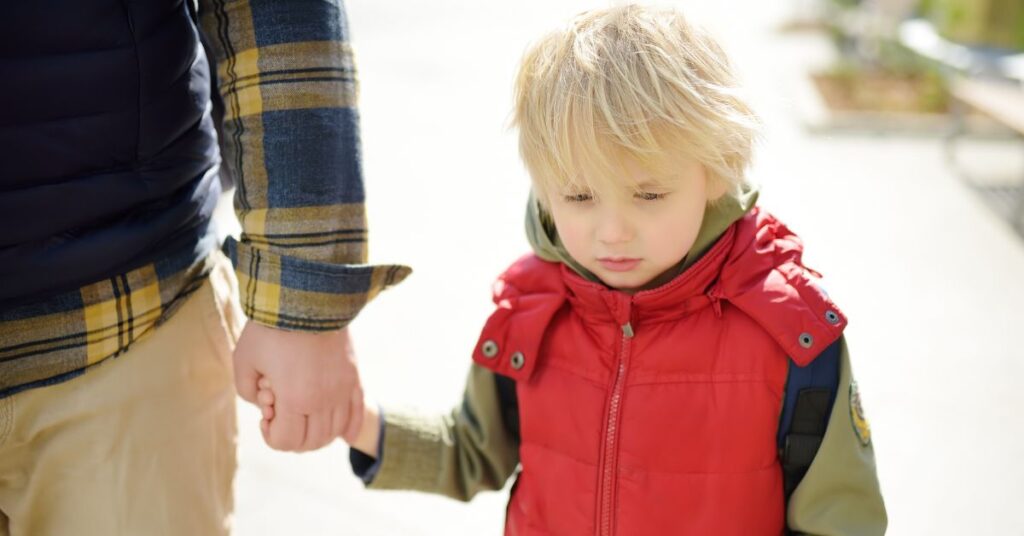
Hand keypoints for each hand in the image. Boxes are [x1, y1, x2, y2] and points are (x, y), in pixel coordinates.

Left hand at [233, 323, 363, 450]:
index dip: (271, 435)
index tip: (266, 415)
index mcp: (295, 399)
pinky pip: (358, 412)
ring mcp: (343, 389)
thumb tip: (265, 405)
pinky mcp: (354, 377)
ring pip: (336, 431)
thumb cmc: (272, 328)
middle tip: (283, 416)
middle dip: (294, 437)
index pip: (287, 441)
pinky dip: (350, 427)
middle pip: (313, 441)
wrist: (308, 297)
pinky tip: (344, 433)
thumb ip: (247, 391)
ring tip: (306, 417)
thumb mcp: (243, 359)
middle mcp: (324, 400)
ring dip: (319, 434)